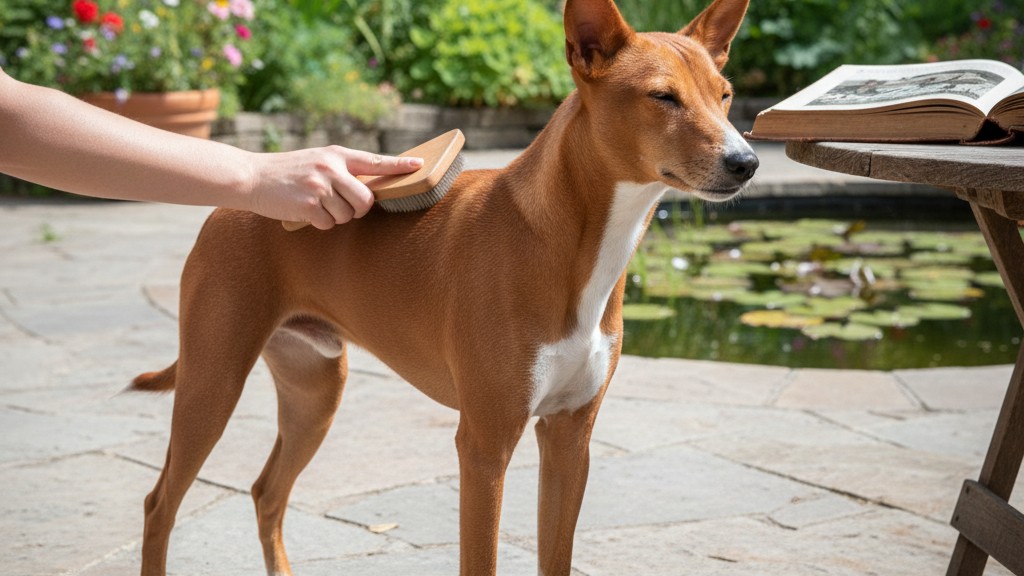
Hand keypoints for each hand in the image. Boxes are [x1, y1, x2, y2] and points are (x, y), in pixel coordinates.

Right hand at [247, 146, 423, 229]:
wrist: (253, 176)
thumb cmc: (289, 172)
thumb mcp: (318, 161)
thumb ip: (343, 170)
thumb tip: (371, 188)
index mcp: (337, 155)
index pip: (375, 161)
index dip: (399, 166)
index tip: (420, 166)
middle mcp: (331, 168)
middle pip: (366, 200)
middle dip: (358, 209)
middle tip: (341, 206)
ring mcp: (320, 186)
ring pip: (348, 215)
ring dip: (335, 216)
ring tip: (316, 203)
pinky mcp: (308, 204)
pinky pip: (328, 223)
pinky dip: (320, 222)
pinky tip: (305, 210)